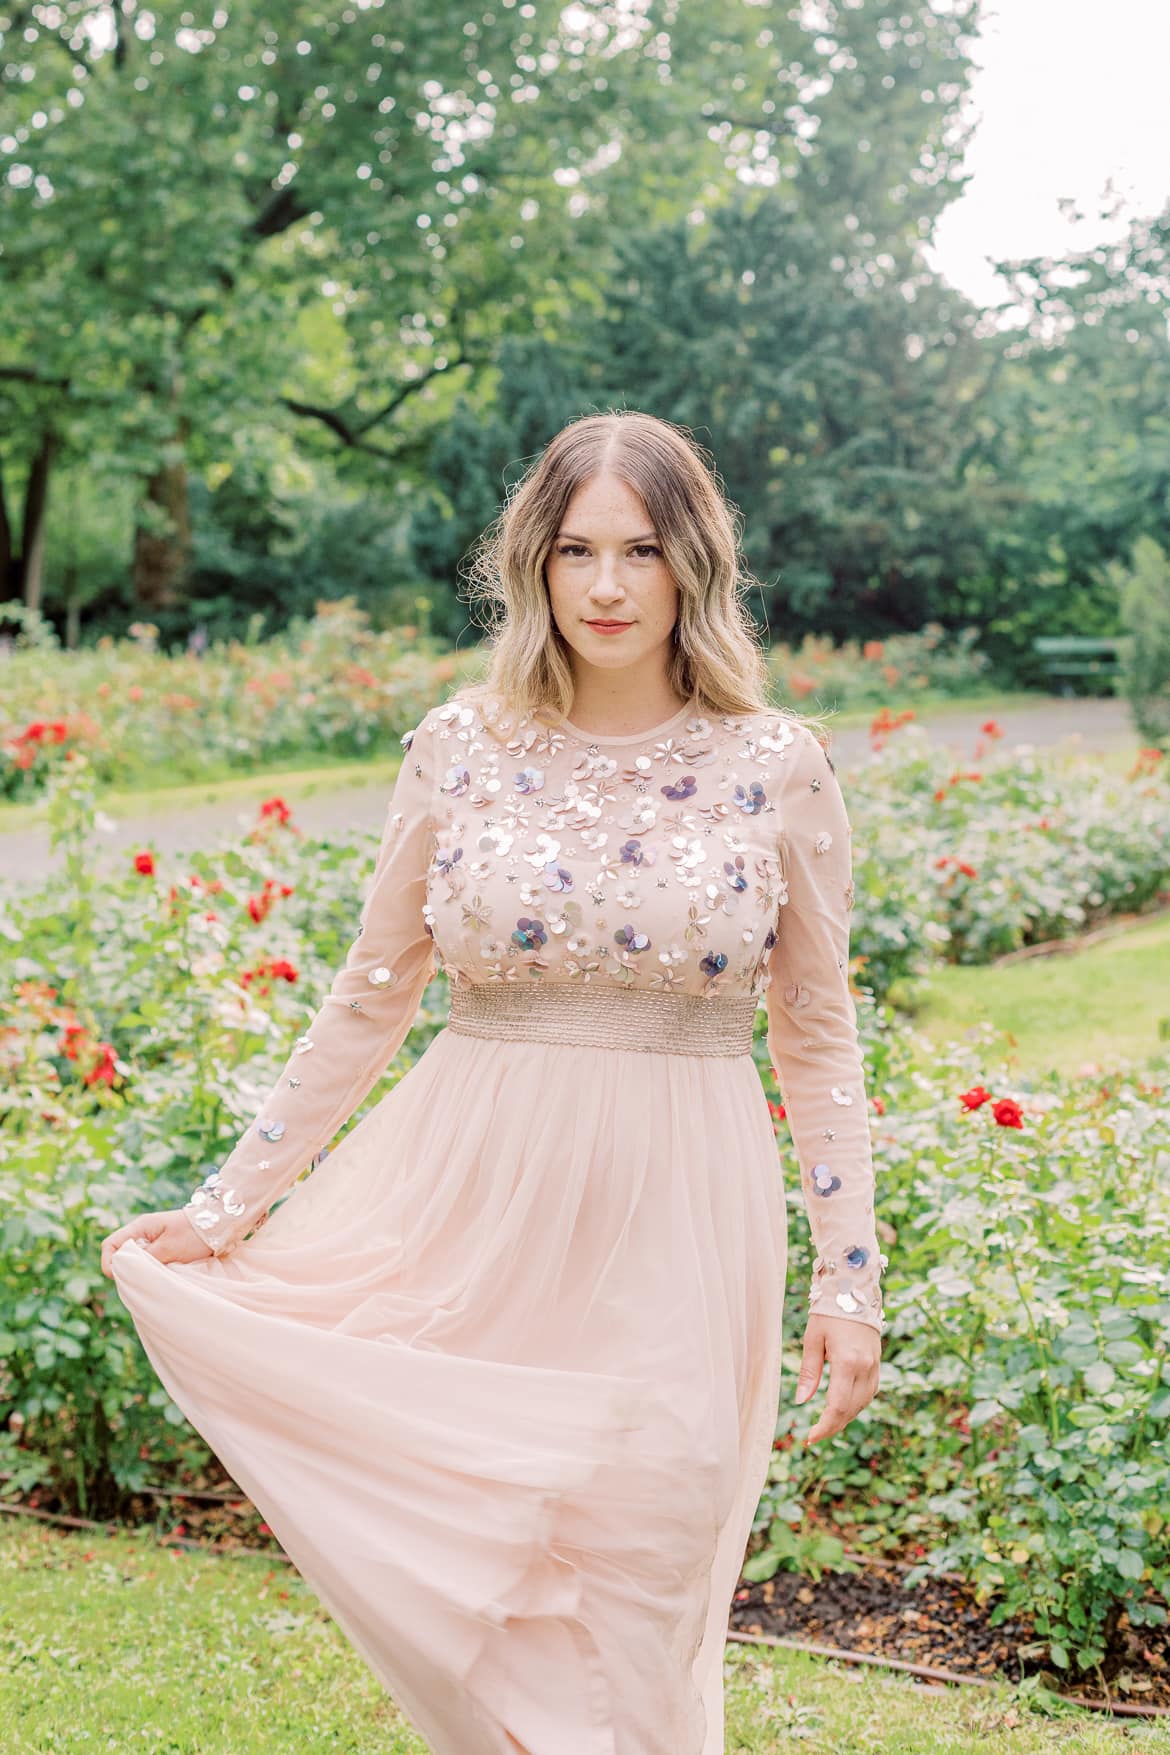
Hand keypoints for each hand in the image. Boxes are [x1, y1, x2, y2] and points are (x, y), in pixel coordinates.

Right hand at [100, 1208, 214, 1277]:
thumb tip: (126, 1270)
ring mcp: (152, 1240)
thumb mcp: (169, 1248)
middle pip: (120, 1254)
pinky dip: (149, 1269)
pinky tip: (157, 1277)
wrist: (219, 1225)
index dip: (108, 1262)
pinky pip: (148, 1260)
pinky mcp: (163, 1248)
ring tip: (147, 1281)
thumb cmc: (194, 1233)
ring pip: (134, 1259)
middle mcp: (143, 1233)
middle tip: (135, 1283)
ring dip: (138, 1270)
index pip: (111, 1244)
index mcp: (140, 1227)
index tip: (117, 1277)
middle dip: (123, 1269)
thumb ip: (147, 1258)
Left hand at [793, 1312, 880, 1444]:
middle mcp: (865, 1366)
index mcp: (847, 1361)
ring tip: (826, 1424)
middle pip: (851, 1409)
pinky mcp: (877, 1362)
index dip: (825, 1426)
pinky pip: (869, 1392)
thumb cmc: (828, 1311)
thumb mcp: (813, 1339)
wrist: (854, 1288)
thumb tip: (801, 1401)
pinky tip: (842, 1406)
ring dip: (845, 1417)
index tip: (810, 1437)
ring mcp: (875, 1365)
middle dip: (833, 1426)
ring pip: (863, 1403)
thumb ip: (808, 1372)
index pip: (838, 1406)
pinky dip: (856, 1404)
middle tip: (814, 1435)